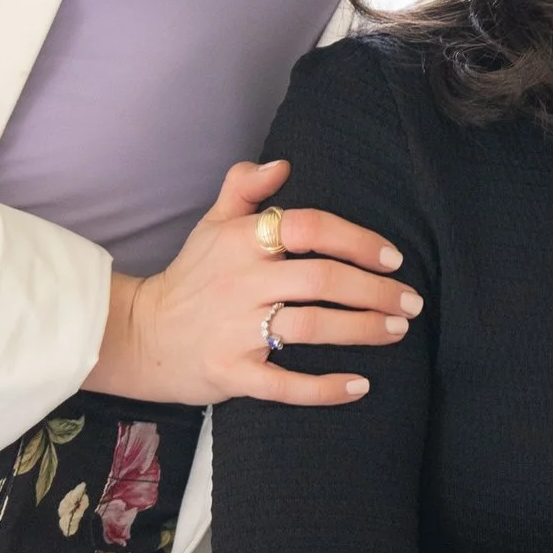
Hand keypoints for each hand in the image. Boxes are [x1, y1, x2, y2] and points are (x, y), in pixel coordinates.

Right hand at [85, 158, 418, 408]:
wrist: (142, 335)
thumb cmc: (192, 277)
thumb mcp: (212, 225)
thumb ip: (244, 188)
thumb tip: (283, 164)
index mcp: (241, 242)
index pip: (309, 228)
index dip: (357, 241)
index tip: (393, 258)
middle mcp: (241, 283)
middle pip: (321, 281)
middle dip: (375, 291)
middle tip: (411, 303)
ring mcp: (235, 331)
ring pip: (311, 328)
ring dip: (362, 330)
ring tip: (397, 332)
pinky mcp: (231, 373)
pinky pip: (285, 385)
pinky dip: (325, 388)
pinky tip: (360, 386)